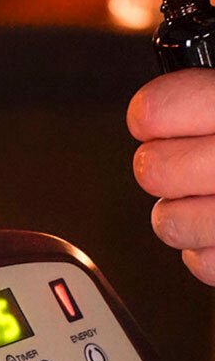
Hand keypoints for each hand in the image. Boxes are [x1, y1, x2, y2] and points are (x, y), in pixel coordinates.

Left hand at [128, 69, 214, 284]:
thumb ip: (203, 97)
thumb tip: (156, 105)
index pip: (154, 110)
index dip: (151, 116)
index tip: (158, 119)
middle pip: (151, 171)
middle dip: (165, 167)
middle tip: (193, 161)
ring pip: (167, 222)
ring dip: (186, 211)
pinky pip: (199, 263)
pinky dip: (210, 250)